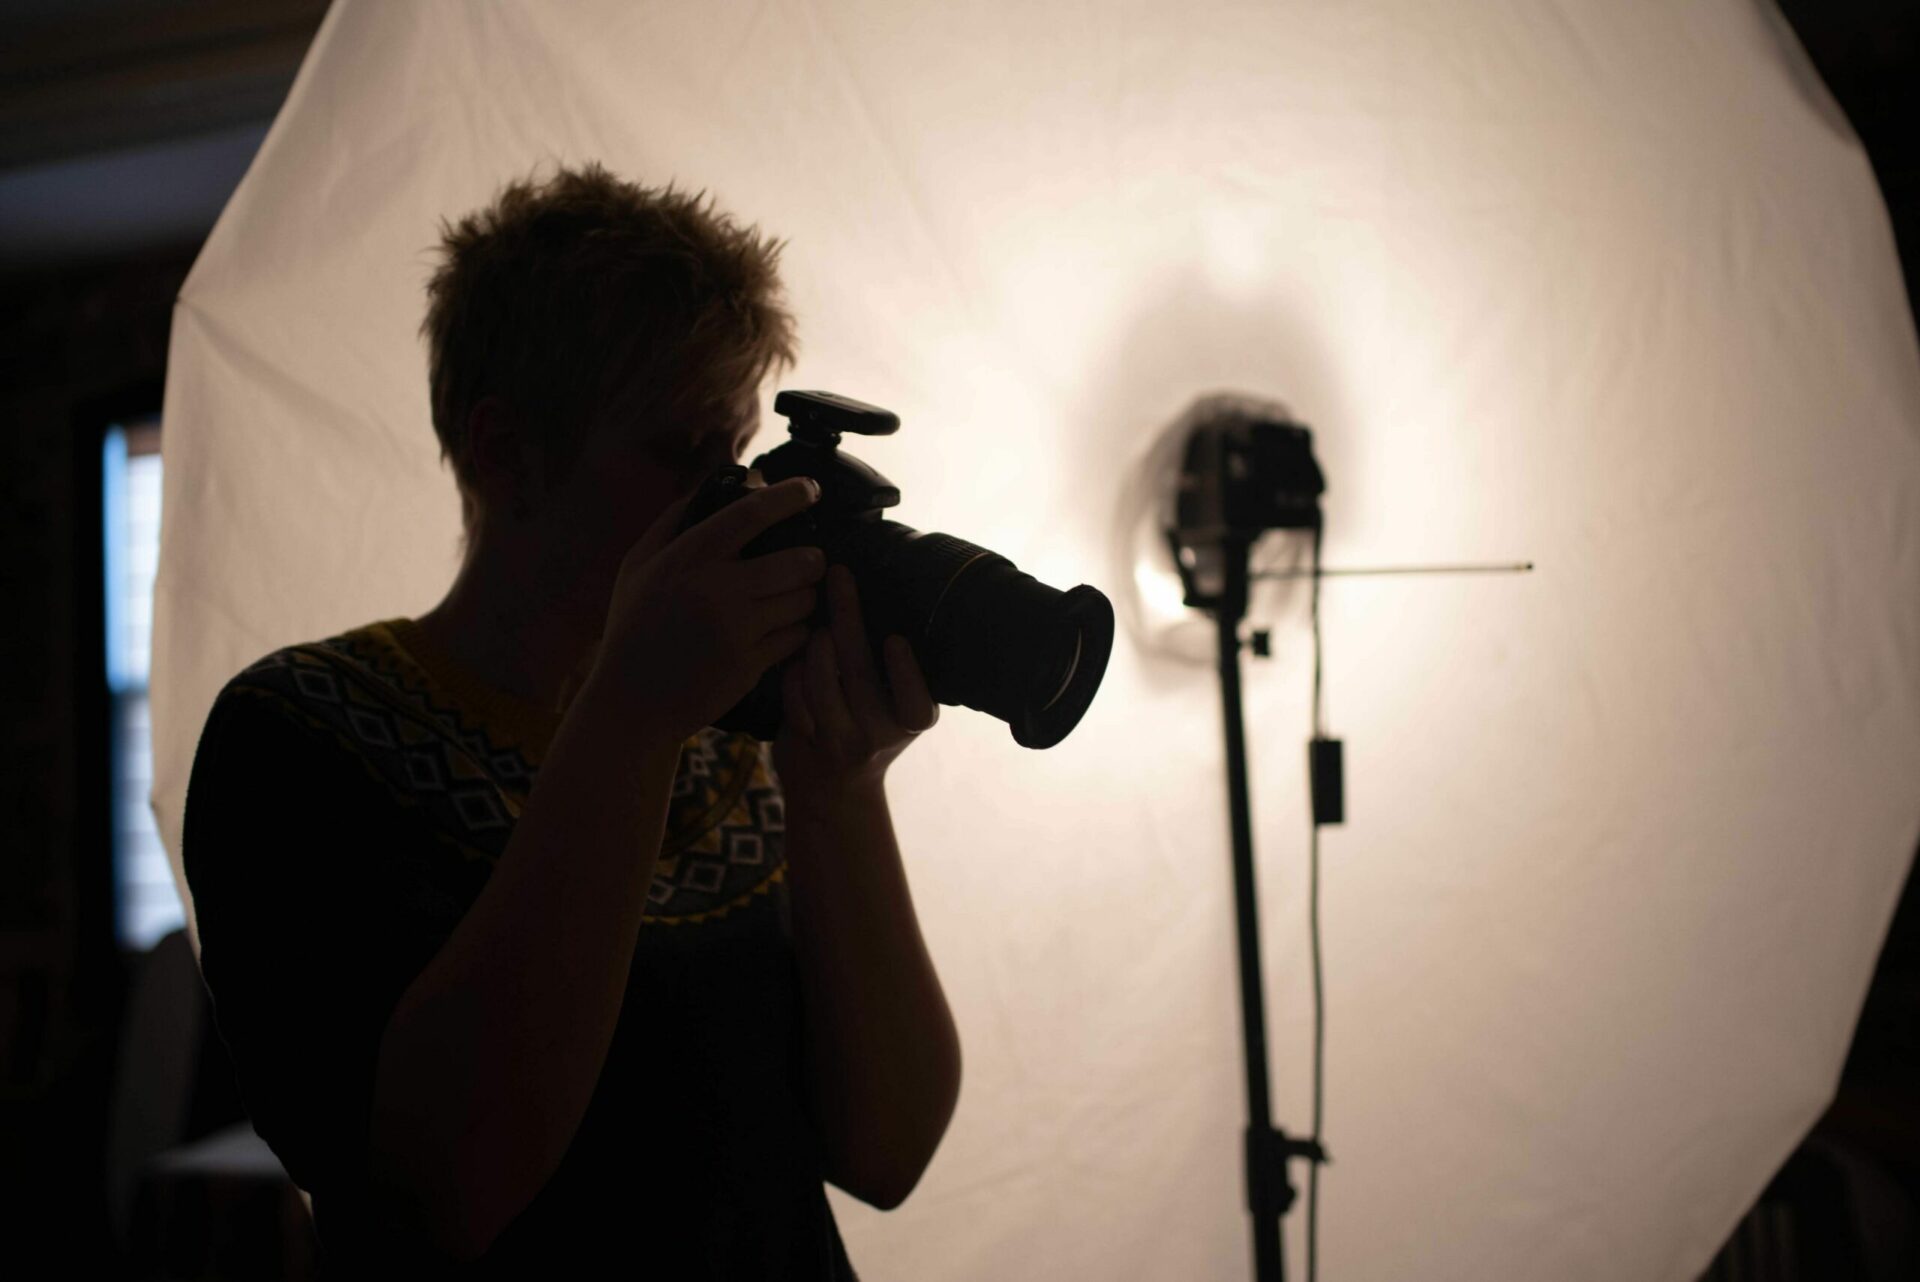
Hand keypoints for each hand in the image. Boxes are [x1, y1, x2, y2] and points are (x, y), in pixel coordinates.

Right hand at [590, 475, 824, 741]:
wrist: (632, 700)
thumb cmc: (634, 627)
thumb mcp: (638, 565)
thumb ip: (672, 521)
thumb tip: (712, 484)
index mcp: (688, 557)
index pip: (751, 513)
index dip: (789, 495)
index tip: (811, 488)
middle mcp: (716, 590)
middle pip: (799, 560)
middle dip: (813, 559)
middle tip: (809, 560)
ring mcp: (736, 630)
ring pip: (803, 600)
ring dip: (805, 597)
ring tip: (791, 598)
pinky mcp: (750, 665)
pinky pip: (797, 637)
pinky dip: (796, 632)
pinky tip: (779, 631)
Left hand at [774, 564, 937, 796]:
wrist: (835, 793)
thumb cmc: (872, 730)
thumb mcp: (899, 711)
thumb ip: (898, 673)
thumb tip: (891, 595)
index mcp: (913, 722)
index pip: (915, 706)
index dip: (906, 674)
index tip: (895, 640)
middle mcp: (877, 736)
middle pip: (859, 675)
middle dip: (848, 617)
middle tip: (839, 575)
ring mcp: (838, 742)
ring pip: (820, 682)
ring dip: (815, 644)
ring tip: (818, 626)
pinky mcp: (802, 744)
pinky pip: (793, 695)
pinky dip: (793, 671)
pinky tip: (797, 659)